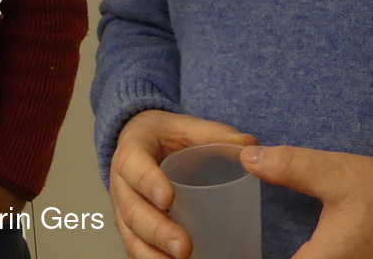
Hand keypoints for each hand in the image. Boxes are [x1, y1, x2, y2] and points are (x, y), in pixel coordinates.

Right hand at [110, 110, 256, 258]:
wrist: (139, 140)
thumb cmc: (164, 136)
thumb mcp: (186, 127)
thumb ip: (215, 135)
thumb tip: (250, 145)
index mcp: (133, 150)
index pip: (134, 165)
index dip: (148, 182)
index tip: (169, 199)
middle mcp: (122, 182)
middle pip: (133, 211)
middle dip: (158, 232)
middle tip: (184, 247)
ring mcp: (124, 208)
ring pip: (132, 236)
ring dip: (154, 254)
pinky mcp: (131, 228)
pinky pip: (136, 249)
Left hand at [239, 145, 372, 258]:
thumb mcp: (339, 173)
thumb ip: (291, 167)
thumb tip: (247, 160)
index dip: (245, 257)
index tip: (225, 248)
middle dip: (267, 253)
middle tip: (233, 244)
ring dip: (292, 256)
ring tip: (260, 242)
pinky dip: (313, 257)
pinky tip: (303, 246)